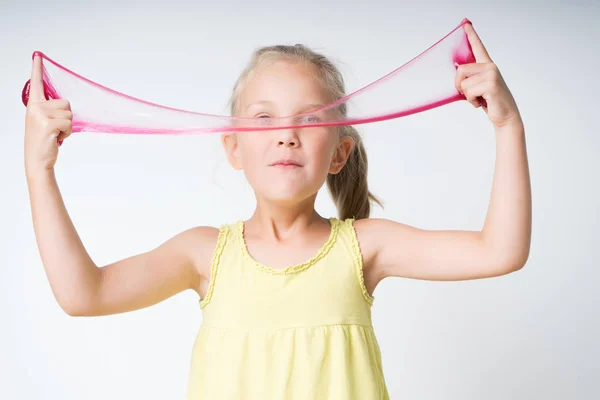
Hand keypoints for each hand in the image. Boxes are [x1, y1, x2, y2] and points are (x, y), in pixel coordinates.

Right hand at [24, 55, 72, 175]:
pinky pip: (69, 124)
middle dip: (66, 117)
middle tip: (54, 129)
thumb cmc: (44, 141)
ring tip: (55, 134)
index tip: (38, 55)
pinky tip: (57, 138)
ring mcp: (40, 115)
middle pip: (65, 103)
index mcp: (33, 105)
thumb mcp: (43, 121)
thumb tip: (62, 103)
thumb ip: (49, 110)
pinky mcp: (48, 124)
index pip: (35, 83)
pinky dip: (67, 133)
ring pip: (69, 114)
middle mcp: (35, 107)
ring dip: (67, 126)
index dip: (37, 69)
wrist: (38, 160)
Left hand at [455, 22, 521, 127]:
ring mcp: (492, 74)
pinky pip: (469, 91)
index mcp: (487, 66)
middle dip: (460, 85)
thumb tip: (457, 70)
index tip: (465, 22)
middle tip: (471, 94)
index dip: (470, 34)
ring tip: (479, 98)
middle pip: (460, 70)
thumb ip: (469, 77)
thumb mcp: (477, 87)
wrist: (505, 116)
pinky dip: (471, 100)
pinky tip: (482, 102)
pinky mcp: (491, 84)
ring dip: (467, 96)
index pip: (478, 47)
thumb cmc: (490, 102)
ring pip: (463, 83)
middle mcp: (490, 66)